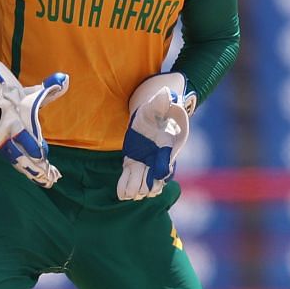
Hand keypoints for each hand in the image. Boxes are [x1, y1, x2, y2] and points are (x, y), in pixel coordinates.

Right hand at [0, 61, 67, 186]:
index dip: (31, 144)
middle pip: (17, 152)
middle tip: (46, 176)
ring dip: (28, 170)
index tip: (43, 153)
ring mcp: (0, 139)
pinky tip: (34, 176)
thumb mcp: (27, 90)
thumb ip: (47, 88)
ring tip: (43, 181)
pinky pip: (12, 159)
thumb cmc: (9, 93)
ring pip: (14, 159)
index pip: (20, 133)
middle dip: (31, 164)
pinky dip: (23, 168)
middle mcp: (4, 131)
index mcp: (11, 116)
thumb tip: (64, 79)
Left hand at [118, 73, 196, 200]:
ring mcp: (146, 160)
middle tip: (135, 192)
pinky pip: (130, 177)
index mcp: (167, 145)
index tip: (155, 179)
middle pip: (153, 178)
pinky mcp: (133, 160)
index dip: (160, 172)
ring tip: (127, 195)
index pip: (165, 163)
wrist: (155, 112)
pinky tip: (122, 194)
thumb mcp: (162, 102)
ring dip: (135, 189)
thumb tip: (165, 93)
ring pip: (142, 181)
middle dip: (145, 186)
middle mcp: (158, 157)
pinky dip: (126, 186)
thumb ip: (164, 101)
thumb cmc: (162, 106)